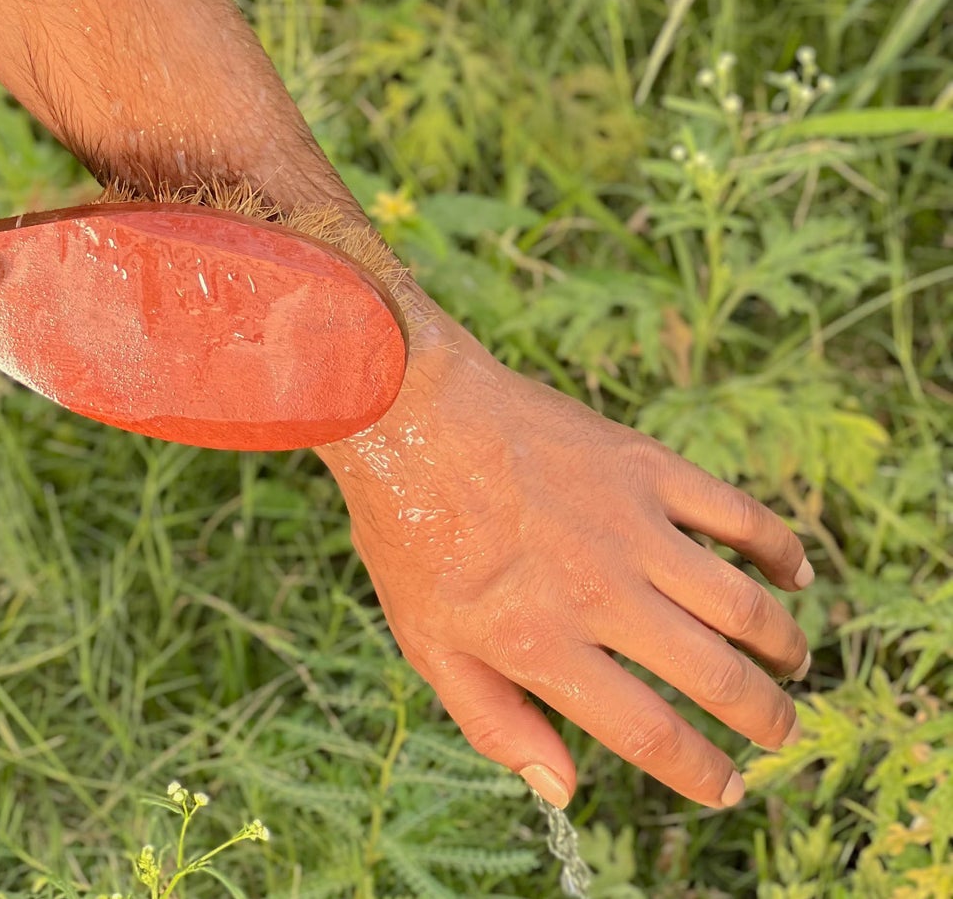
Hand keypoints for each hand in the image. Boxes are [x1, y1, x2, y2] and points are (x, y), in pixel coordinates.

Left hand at [322, 303, 810, 810]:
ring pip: (742, 605)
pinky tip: (793, 572)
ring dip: (781, 643)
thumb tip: (560, 790)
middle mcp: (600, 592)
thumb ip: (493, 721)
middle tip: (778, 729)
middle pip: (718, 678)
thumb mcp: (426, 641)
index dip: (702, 774)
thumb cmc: (408, 528)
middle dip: (764, 717)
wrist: (408, 411)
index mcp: (545, 644)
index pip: (652, 735)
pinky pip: (736, 514)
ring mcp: (629, 525)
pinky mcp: (643, 465)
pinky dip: (778, 547)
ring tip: (790, 661)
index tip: (727, 787)